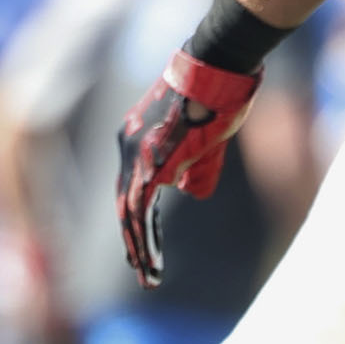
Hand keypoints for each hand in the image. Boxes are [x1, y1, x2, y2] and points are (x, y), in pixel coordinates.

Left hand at [116, 51, 260, 286]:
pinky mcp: (150, 161)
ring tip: (150, 276)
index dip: (140, 219)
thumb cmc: (220, 95)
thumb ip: (191, 165)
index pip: (131, 187)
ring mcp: (135, 152)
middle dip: (135, 240)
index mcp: (137, 137)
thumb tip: (185, 191)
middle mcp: (128, 144)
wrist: (220, 67)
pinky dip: (144, 238)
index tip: (147, 244)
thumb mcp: (204, 138)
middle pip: (124, 202)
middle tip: (144, 270)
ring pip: (128, 211)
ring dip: (139, 248)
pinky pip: (139, 209)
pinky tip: (152, 261)